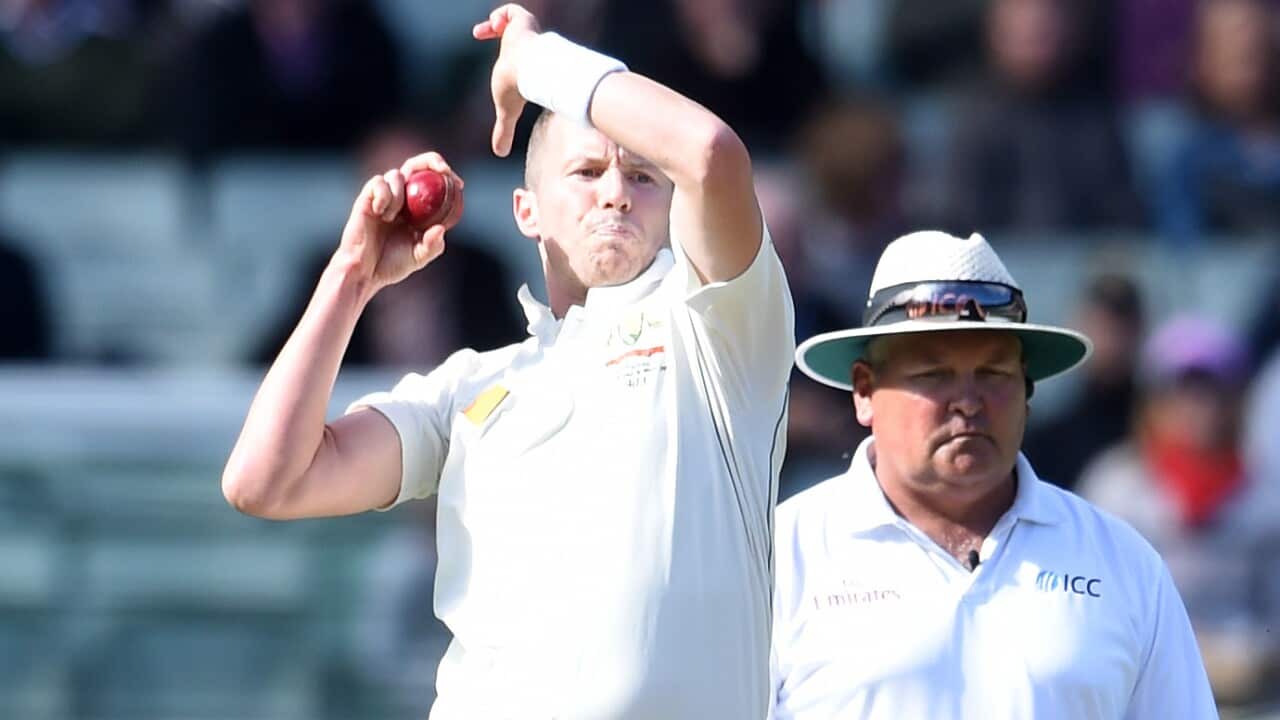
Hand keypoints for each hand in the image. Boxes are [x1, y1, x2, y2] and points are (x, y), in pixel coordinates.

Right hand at [335, 152, 464, 298]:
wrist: (364, 271)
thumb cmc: (390, 264)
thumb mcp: (419, 257)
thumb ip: (432, 245)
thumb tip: (441, 229)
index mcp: (416, 207)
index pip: (432, 180)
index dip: (446, 175)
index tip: (459, 184)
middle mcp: (400, 196)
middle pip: (416, 164)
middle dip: (431, 160)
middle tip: (443, 171)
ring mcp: (383, 195)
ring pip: (395, 175)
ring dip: (398, 194)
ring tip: (391, 219)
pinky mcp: (366, 197)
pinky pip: (377, 183)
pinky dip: (383, 195)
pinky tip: (380, 213)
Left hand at [473, 3, 541, 156]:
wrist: (529, 70)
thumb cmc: (519, 89)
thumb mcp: (505, 111)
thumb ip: (503, 130)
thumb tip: (500, 154)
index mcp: (521, 64)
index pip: (515, 53)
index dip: (504, 51)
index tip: (491, 55)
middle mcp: (525, 47)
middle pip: (515, 35)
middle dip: (500, 32)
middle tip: (486, 32)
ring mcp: (525, 33)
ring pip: (514, 20)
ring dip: (497, 22)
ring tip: (488, 29)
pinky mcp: (522, 21)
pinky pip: (512, 11)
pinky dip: (499, 16)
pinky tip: (492, 26)